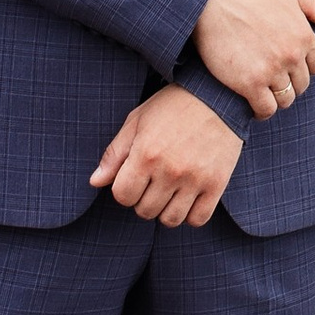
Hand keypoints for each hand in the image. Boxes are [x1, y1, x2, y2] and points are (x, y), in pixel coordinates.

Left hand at [92, 87, 244, 228]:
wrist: (218, 94)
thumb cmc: (173, 105)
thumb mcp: (137, 121)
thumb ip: (115, 153)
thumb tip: (95, 182)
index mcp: (146, 154)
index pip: (123, 196)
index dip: (124, 189)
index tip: (134, 177)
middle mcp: (170, 170)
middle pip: (145, 211)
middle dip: (143, 200)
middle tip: (153, 182)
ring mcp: (195, 179)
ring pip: (170, 220)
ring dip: (165, 210)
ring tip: (169, 191)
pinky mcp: (216, 184)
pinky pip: (198, 219)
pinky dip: (190, 214)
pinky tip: (188, 197)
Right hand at [194, 0, 314, 117]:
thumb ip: (313, 4)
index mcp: (303, 34)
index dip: (305, 66)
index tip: (292, 66)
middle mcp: (291, 55)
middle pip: (302, 83)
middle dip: (291, 82)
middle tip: (275, 79)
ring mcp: (271, 71)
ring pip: (285, 99)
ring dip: (278, 98)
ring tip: (265, 93)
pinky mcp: (249, 84)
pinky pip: (265, 109)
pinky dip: (263, 111)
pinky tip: (255, 106)